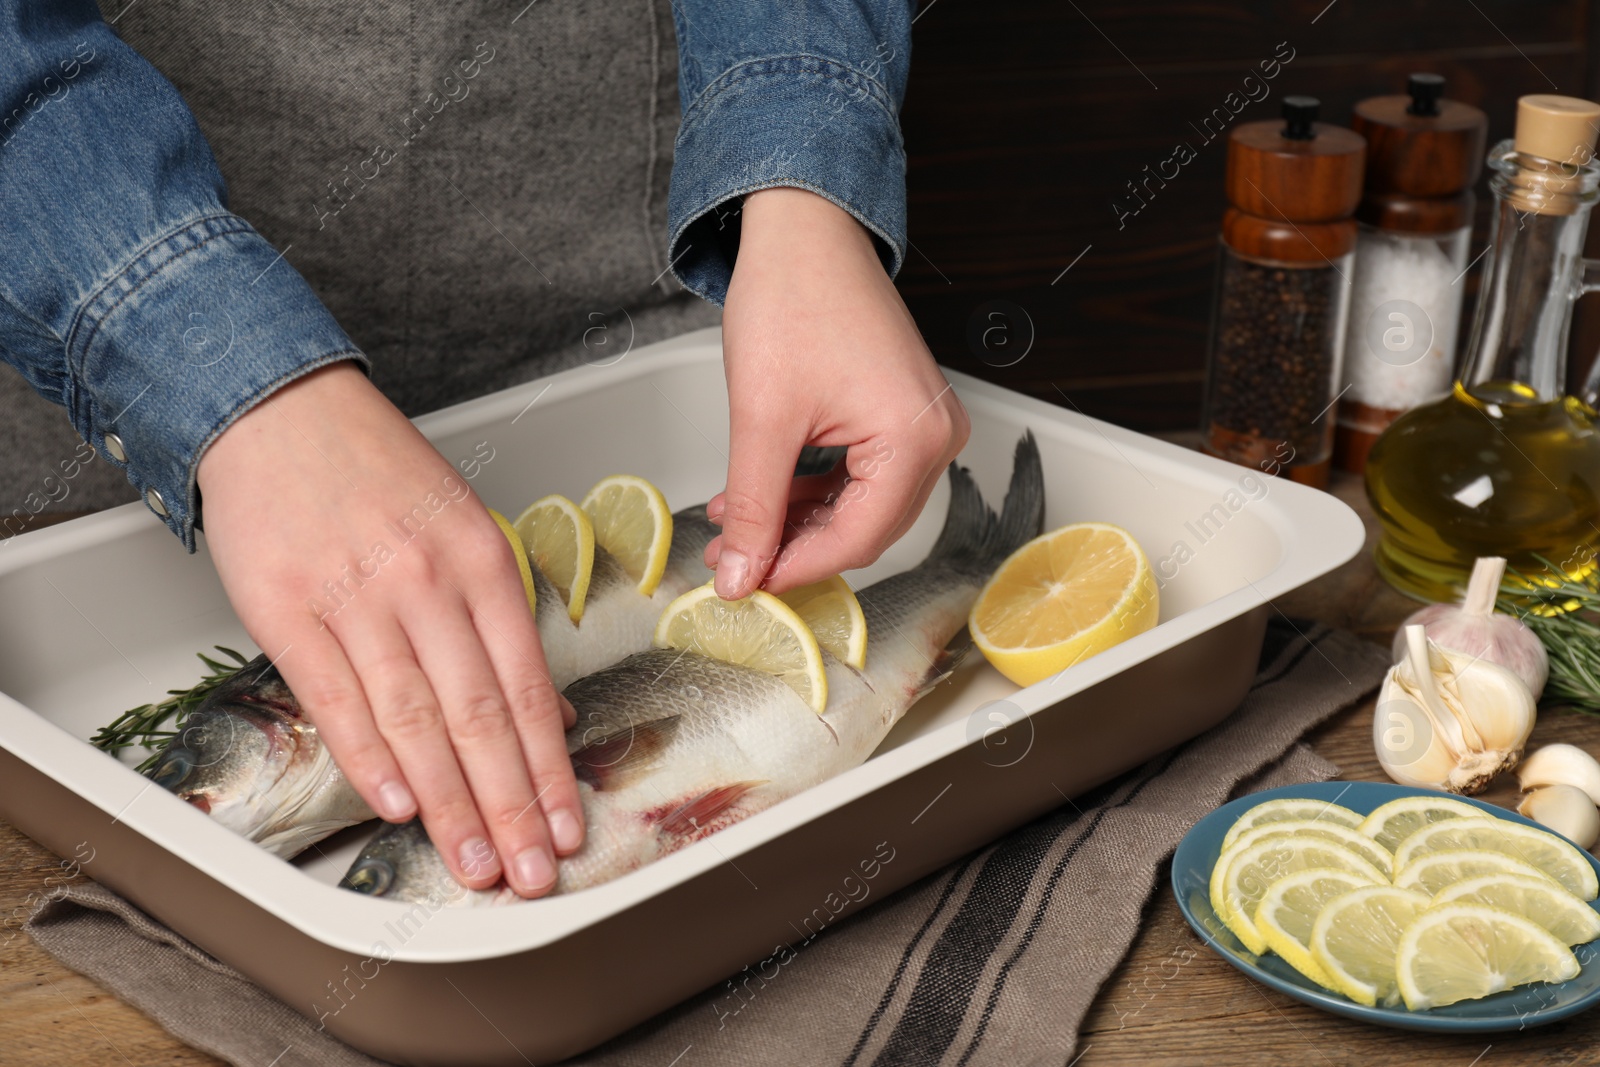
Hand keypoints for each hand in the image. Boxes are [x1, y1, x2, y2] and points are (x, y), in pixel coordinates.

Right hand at [197, 362, 582, 896]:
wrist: (283, 412)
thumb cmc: (380, 474)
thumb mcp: (466, 531)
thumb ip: (504, 625)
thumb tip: (550, 715)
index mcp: (483, 562)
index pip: (528, 689)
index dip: (549, 770)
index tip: (566, 826)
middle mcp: (428, 583)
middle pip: (480, 716)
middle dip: (511, 805)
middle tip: (530, 871)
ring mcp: (357, 596)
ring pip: (415, 719)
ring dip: (449, 802)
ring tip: (474, 861)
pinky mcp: (288, 608)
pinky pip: (334, 697)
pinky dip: (369, 757)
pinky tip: (398, 805)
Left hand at [706, 187, 969, 596]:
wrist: (803, 229)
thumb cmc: (794, 298)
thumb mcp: (762, 419)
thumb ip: (754, 507)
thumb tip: (741, 575)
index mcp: (915, 440)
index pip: (857, 539)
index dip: (794, 567)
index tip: (744, 583)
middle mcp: (936, 437)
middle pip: (865, 529)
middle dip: (795, 547)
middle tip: (735, 559)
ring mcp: (924, 424)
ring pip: (860, 507)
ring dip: (799, 520)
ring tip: (738, 525)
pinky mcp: (902, 413)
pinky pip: (862, 475)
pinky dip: (813, 490)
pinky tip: (764, 492)